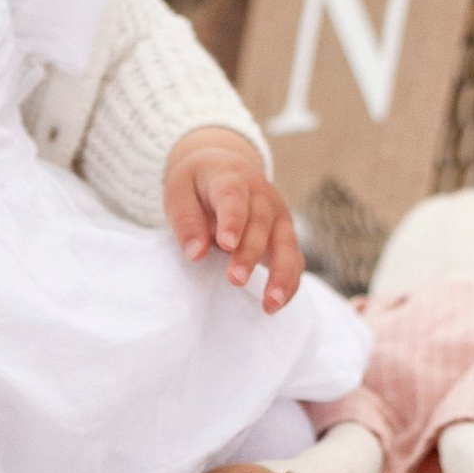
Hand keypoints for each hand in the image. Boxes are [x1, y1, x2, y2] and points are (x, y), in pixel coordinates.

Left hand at [163, 129, 300, 312]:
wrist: (224, 168)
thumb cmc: (197, 185)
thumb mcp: (179, 192)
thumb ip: (186, 220)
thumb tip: (195, 253)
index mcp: (231, 179)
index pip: (234, 198)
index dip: (232, 219)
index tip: (226, 243)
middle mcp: (261, 196)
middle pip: (260, 223)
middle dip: (250, 253)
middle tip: (236, 279)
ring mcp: (277, 216)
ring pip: (286, 243)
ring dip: (281, 273)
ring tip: (270, 303)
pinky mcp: (284, 236)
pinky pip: (294, 259)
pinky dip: (290, 282)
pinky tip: (275, 305)